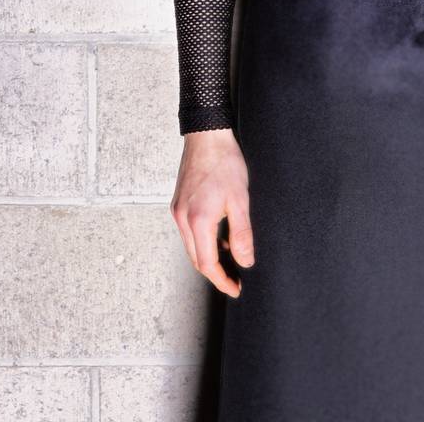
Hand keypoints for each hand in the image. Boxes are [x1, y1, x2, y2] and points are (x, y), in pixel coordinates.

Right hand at [171, 128, 254, 297]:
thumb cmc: (224, 162)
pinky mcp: (178, 204)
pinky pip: (189, 232)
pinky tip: (219, 238)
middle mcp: (182, 219)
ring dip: (209, 257)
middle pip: (197, 259)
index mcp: (198, 220)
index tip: (235, 289)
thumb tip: (246, 260)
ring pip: (192, 246)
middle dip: (215, 274)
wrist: (207, 136)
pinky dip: (203, 241)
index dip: (222, 280)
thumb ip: (242, 234)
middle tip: (234, 280)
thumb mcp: (240, 199)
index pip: (207, 264)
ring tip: (230, 260)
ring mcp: (178, 211)